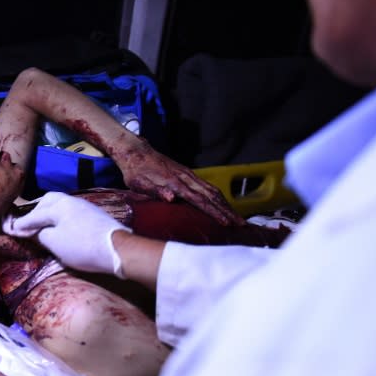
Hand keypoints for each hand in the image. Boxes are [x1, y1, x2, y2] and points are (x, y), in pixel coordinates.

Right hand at [3, 192, 130, 277]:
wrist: (117, 249)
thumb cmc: (82, 246)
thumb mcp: (55, 243)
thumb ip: (39, 234)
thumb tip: (32, 230)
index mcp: (57, 205)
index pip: (33, 215)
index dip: (20, 224)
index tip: (9, 229)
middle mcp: (69, 200)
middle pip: (46, 201)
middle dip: (35, 212)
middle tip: (27, 225)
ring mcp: (83, 205)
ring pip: (59, 205)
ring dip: (48, 214)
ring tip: (43, 227)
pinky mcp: (92, 214)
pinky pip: (69, 211)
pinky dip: (59, 217)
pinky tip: (60, 227)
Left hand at [117, 143, 244, 225]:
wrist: (136, 151)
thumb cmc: (135, 171)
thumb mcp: (139, 184)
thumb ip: (155, 191)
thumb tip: (171, 198)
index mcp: (175, 183)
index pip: (199, 200)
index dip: (214, 212)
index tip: (226, 223)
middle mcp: (186, 178)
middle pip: (212, 196)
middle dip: (227, 210)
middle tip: (240, 224)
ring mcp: (188, 175)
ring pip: (212, 190)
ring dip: (226, 204)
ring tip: (236, 218)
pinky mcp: (188, 174)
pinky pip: (207, 186)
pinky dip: (218, 197)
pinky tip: (222, 205)